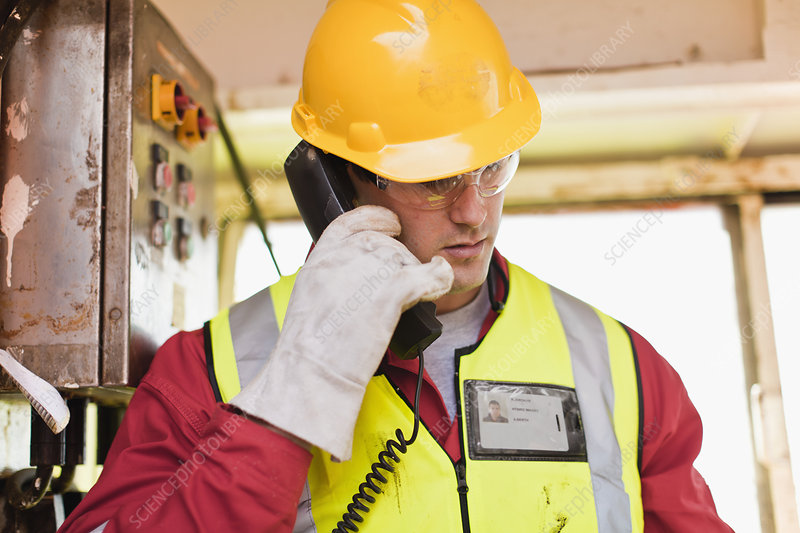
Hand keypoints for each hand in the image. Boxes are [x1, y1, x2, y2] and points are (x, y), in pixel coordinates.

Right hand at [230, 206, 453, 459]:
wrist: (312, 371)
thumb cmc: (311, 347)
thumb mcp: (312, 295)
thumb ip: (336, 275)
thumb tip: (362, 276)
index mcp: (322, 254)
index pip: (356, 219)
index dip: (379, 220)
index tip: (392, 227)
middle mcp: (346, 254)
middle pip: (388, 245)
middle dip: (399, 264)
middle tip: (398, 291)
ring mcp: (369, 269)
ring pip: (408, 260)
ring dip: (416, 276)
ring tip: (411, 300)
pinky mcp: (392, 290)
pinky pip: (428, 275)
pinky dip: (439, 278)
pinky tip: (441, 281)